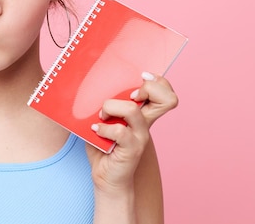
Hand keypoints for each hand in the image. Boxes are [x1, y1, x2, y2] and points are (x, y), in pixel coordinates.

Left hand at [86, 72, 177, 190]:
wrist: (106, 177)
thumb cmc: (102, 146)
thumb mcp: (103, 120)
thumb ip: (104, 103)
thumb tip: (86, 83)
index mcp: (142, 113)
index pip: (165, 93)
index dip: (158, 82)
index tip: (140, 78)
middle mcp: (145, 123)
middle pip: (167, 99)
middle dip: (148, 89)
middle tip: (128, 95)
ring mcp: (140, 136)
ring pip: (132, 110)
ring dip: (111, 107)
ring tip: (101, 116)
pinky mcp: (132, 149)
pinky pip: (119, 131)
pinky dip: (103, 128)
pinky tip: (95, 131)